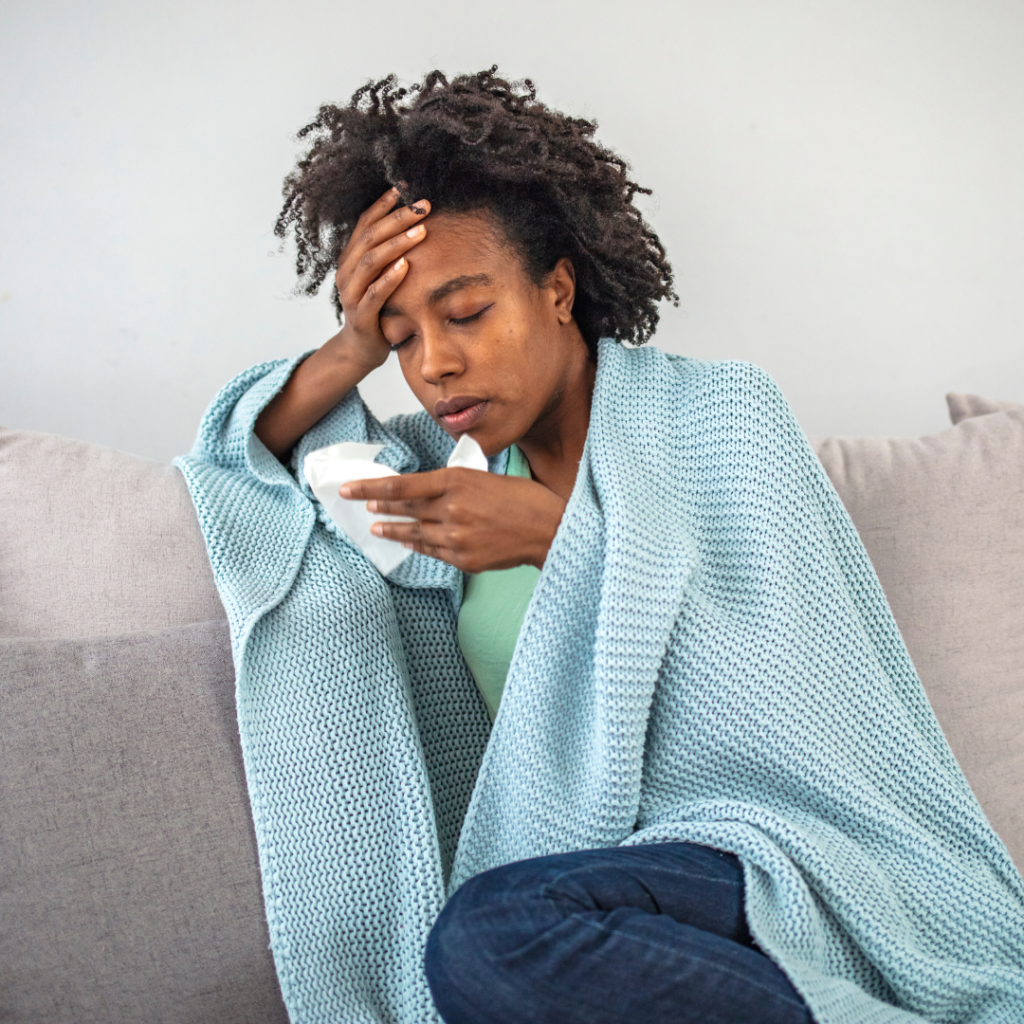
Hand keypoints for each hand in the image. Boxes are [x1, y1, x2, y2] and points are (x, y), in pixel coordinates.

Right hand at [332, 188, 430, 369]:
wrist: (362, 348)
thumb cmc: (379, 309)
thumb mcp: (383, 277)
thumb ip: (392, 254)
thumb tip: (419, 224)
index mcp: (351, 258)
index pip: (365, 223)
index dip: (384, 204)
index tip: (406, 188)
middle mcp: (346, 271)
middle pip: (370, 237)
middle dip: (397, 219)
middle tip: (423, 207)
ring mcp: (350, 293)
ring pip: (370, 261)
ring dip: (396, 244)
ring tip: (421, 231)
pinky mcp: (360, 315)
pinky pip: (374, 294)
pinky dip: (389, 279)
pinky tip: (406, 266)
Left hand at [339, 469, 566, 572]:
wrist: (548, 530)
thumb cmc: (523, 499)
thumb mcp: (484, 477)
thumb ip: (454, 483)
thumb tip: (426, 489)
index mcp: (456, 481)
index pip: (401, 486)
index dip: (371, 487)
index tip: (350, 488)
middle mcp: (451, 508)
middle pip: (404, 508)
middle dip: (377, 505)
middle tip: (358, 503)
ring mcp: (455, 536)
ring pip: (414, 532)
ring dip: (392, 528)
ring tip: (376, 526)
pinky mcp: (463, 558)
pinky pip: (432, 551)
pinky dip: (416, 545)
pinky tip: (407, 542)